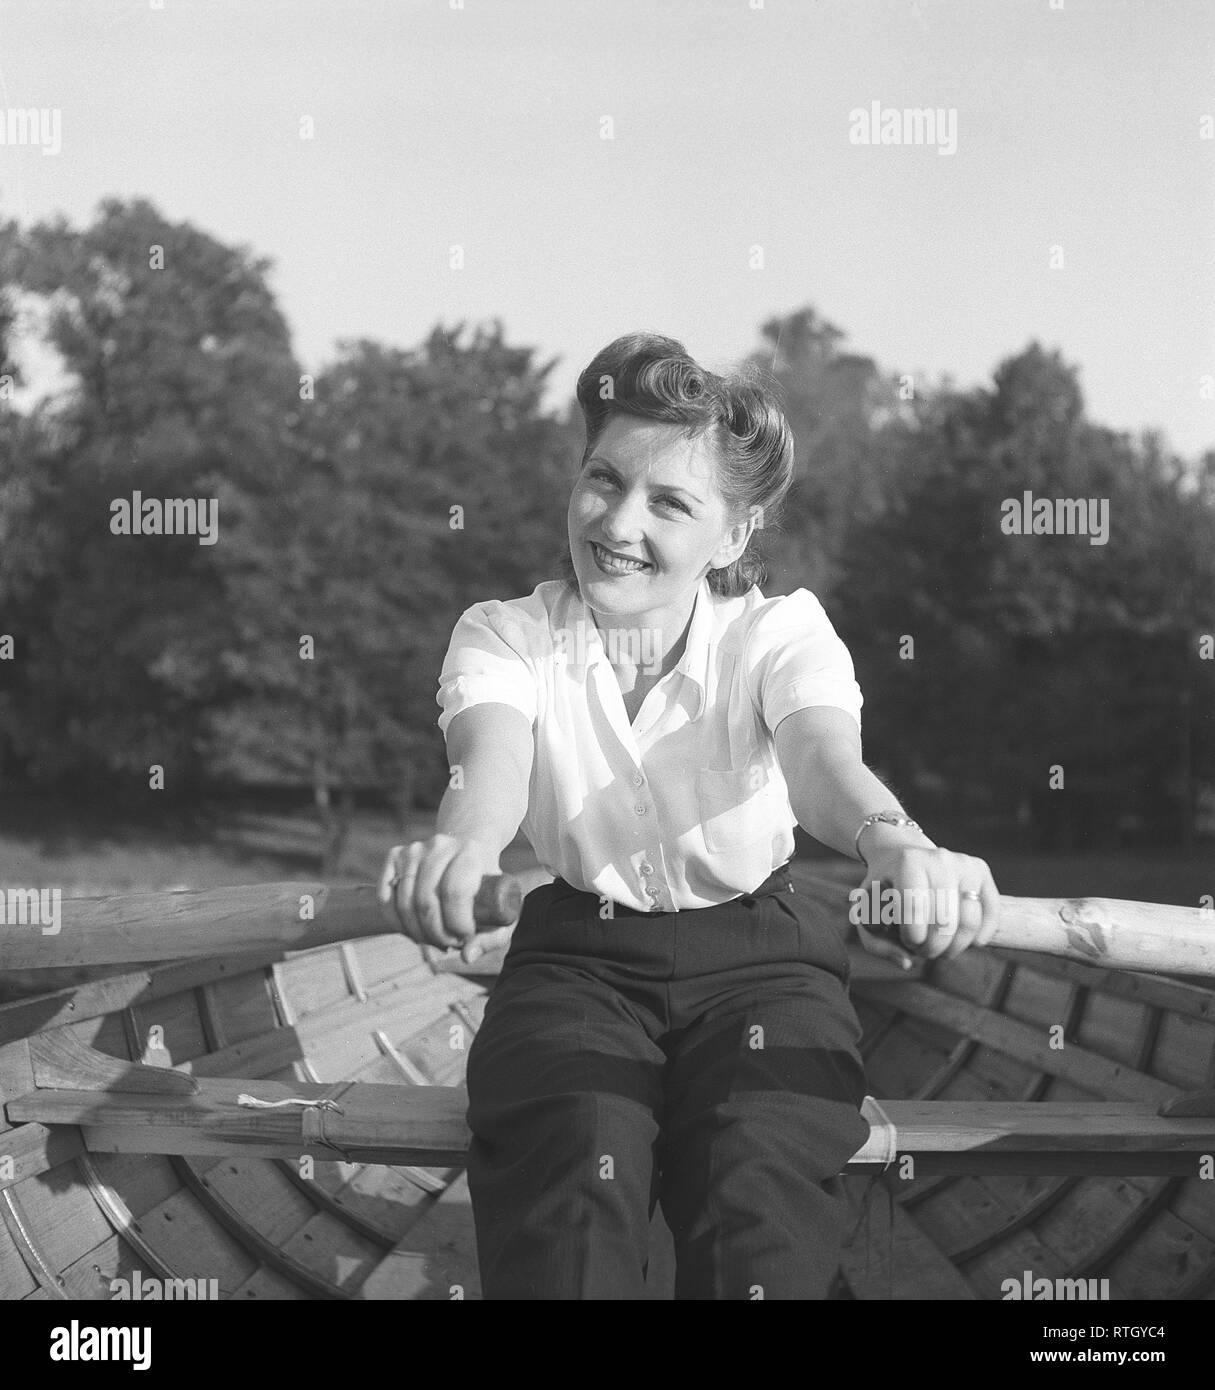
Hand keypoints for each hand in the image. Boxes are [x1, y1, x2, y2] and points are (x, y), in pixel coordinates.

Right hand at [377, 834, 512, 964]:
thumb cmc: (486, 886)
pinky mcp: (395, 856)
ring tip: (434, 940)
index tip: (465, 937)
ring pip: (405, 903)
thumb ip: (492, 938)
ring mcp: (414, 849)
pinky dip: (396, 923)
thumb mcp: (501, 910)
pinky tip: (413, 932)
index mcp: (470, 852)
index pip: (454, 893)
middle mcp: (440, 845)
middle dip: (436, 934)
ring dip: (417, 933)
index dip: (457, 924)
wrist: (468, 849)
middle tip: (448, 944)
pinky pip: (385, 898)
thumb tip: (467, 956)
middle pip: (426, 902)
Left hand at [854, 844, 1000, 969]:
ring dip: (954, 947)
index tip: (907, 942)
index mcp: (908, 862)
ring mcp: (963, 863)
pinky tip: (968, 944)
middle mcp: (939, 858)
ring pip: (969, 921)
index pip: (914, 908)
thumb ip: (876, 944)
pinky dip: (980, 936)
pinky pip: (989, 913)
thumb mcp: (867, 913)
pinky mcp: (981, 871)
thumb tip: (907, 964)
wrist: (902, 855)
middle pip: (943, 920)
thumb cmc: (884, 890)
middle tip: (922, 951)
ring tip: (940, 950)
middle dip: (931, 947)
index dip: (911, 936)